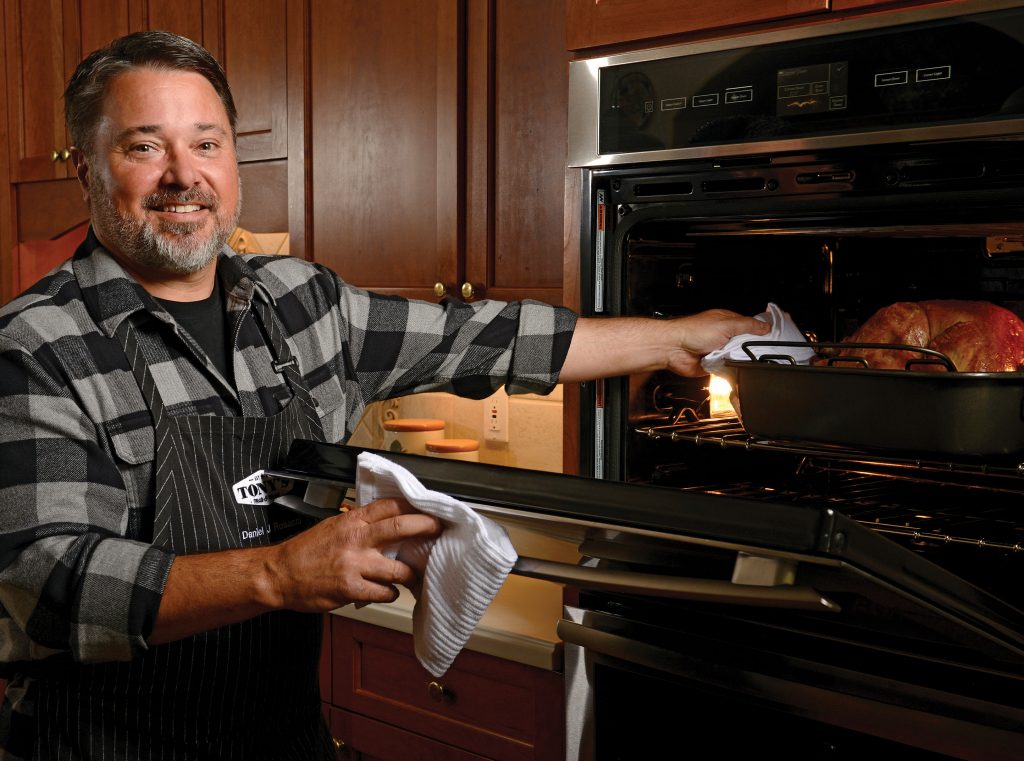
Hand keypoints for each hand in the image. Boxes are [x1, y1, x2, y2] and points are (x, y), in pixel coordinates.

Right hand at [268, 497, 442, 610]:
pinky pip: (384, 593)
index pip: (391, 506)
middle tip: (439, 530)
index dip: (414, 507)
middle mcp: (356, 539)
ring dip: (410, 574)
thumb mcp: (333, 527)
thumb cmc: (306, 551)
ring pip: (399, 570)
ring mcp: (355, 565)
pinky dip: (390, 593)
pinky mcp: (351, 589)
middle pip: (401, 528)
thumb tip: (388, 523)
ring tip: (412, 575)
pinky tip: (387, 591)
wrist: (279, 575)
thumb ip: (360, 524)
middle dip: (426, 528)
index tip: (430, 509)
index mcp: (352, 521)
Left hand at [665, 308, 769, 376]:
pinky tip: (733, 367)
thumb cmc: (692, 331)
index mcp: (728, 321)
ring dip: (740, 359)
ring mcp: (720, 350)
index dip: (762, 332)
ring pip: (739, 358)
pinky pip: (729, 369)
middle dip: (751, 349)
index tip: (775, 338)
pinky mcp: (715, 364)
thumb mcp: (726, 324)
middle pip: (747, 344)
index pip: (751, 326)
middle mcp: (724, 336)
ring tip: (741, 358)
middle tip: (757, 352)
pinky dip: (731, 369)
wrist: (674, 349)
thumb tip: (765, 326)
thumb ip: (747, 326)